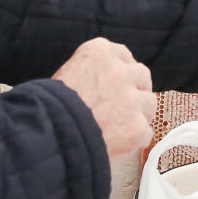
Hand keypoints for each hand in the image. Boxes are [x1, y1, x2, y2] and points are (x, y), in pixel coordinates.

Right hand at [54, 38, 154, 163]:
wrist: (49, 140)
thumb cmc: (48, 111)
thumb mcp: (64, 76)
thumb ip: (89, 73)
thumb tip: (102, 84)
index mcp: (98, 53)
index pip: (121, 54)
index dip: (121, 70)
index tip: (118, 81)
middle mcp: (119, 72)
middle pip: (141, 75)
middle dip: (135, 89)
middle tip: (123, 106)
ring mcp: (132, 100)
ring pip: (148, 103)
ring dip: (138, 115)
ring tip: (117, 129)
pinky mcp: (138, 127)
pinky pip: (145, 132)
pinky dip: (134, 140)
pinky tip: (116, 145)